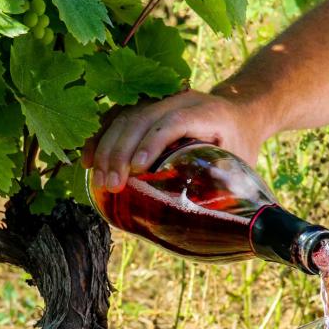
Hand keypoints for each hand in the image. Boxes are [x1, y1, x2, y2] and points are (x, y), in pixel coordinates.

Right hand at [81, 90, 265, 191]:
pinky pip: (116, 118)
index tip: (138, 169)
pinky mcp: (145, 107)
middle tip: (111, 185)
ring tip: (98, 181)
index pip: (174, 121)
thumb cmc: (240, 144)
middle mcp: (180, 99)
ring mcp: (159, 100)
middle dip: (121, 151)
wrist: (239, 114)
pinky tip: (87, 161)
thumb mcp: (241, 163)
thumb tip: (214, 229)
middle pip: (142, 118)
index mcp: (207, 111)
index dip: (153, 142)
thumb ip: (226, 186)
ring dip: (106, 148)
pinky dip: (99, 138)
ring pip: (124, 117)